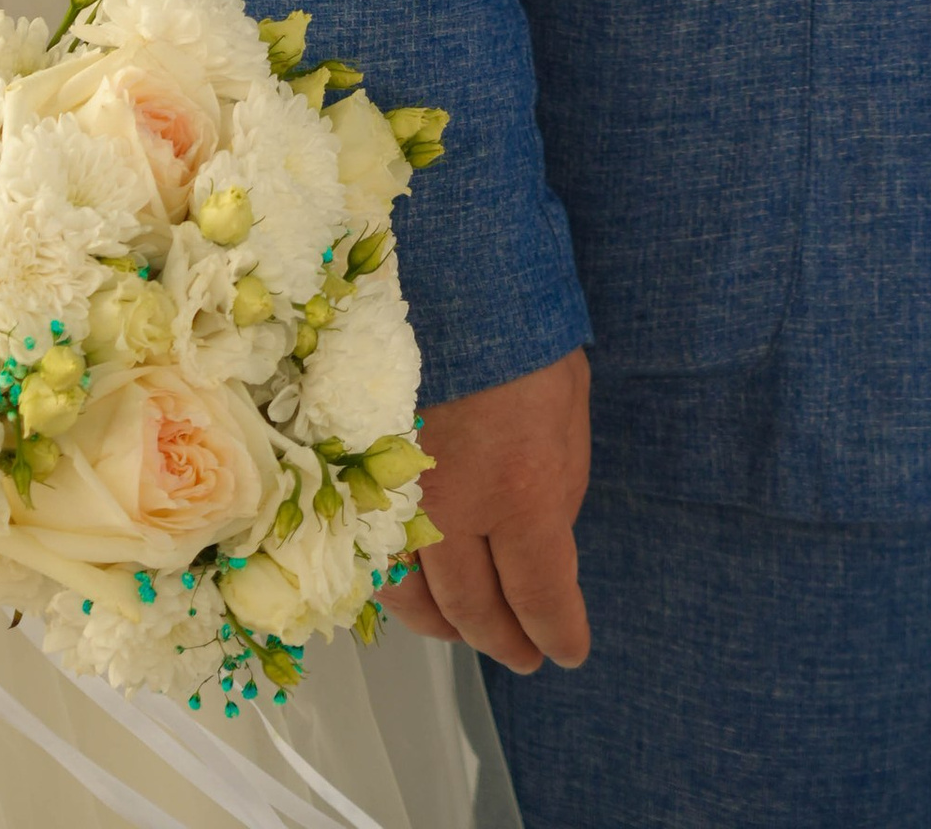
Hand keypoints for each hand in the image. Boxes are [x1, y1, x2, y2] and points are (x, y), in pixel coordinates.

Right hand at [389, 348, 590, 675]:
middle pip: (475, 611)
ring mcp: (399, 497)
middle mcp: (456, 509)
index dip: (557, 633)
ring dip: (447, 628)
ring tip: (471, 633)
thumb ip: (556, 496)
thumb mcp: (570, 419)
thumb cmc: (524, 338)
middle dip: (505, 642)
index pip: (540, 597)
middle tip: (525, 655)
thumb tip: (543, 552)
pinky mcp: (360, 481)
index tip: (567, 650)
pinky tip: (419, 590)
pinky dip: (398, 587)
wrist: (451, 275)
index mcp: (522, 492)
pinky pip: (374, 557)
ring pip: (414, 599)